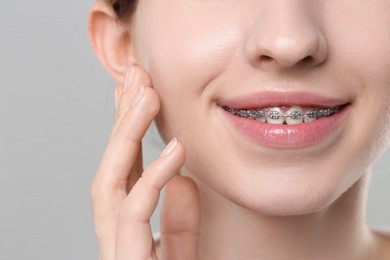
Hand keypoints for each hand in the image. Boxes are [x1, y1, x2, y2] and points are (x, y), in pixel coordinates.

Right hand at [90, 66, 199, 259]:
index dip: (127, 128)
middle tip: (136, 73)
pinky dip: (154, 176)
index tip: (137, 92)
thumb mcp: (180, 253)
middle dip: (123, 117)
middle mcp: (113, 233)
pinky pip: (134, 213)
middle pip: (112, 165)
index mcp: (125, 228)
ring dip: (127, 133)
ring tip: (145, 92)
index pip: (123, 169)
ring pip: (110, 181)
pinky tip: (176, 148)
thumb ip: (181, 223)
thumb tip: (185, 183)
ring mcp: (115, 248)